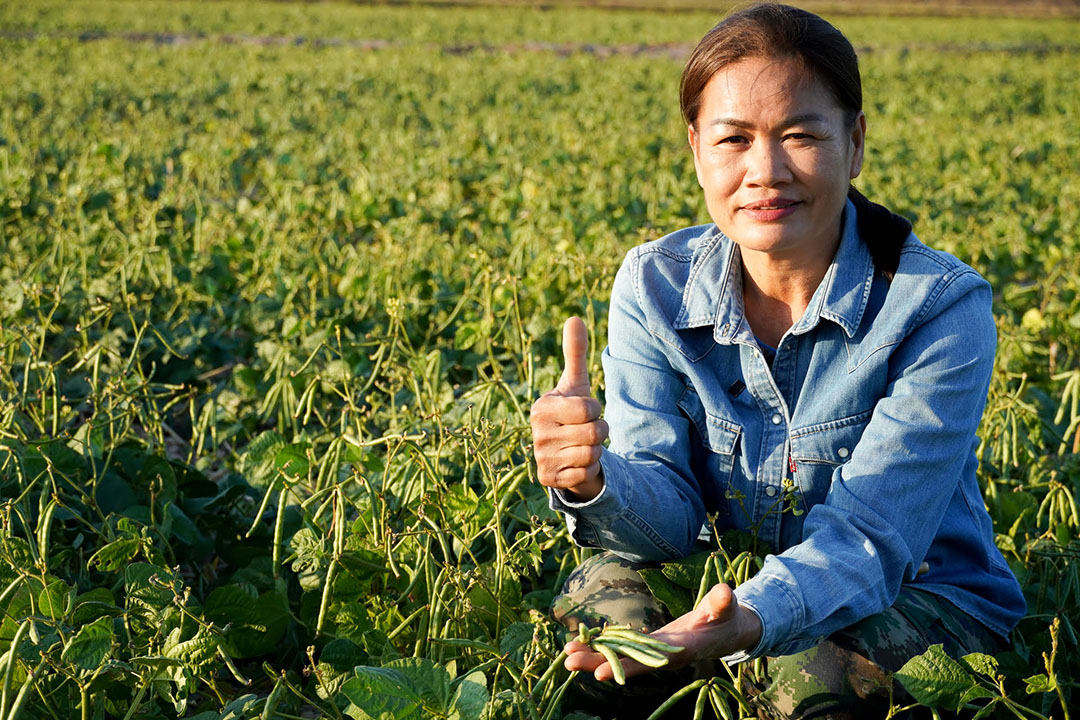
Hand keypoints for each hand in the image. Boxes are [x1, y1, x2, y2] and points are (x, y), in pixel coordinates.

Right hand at [530, 317, 607, 501]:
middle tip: (586, 430)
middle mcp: (536, 433)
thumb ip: (575, 353)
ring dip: (595, 452)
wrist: (563, 453)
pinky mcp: (549, 480)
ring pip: (592, 455)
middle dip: (599, 431)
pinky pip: (585, 474)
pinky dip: (587, 470)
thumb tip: (574, 317)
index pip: (588, 408)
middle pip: (594, 433)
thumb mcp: (575, 384)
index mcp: (541, 407)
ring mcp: (541, 458)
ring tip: (581, 446)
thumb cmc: (571, 413)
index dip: (595, 410)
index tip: (584, 412)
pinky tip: (576, 464)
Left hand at [563, 583, 762, 681]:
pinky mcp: (649, 646)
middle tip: (568, 662)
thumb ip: (721, 602)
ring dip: (593, 656)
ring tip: (566, 656)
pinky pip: (623, 648)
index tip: (599, 673)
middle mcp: (663, 656)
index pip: (647, 660)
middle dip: (597, 663)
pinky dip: (603, 647)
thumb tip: (726, 592)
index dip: (624, 666)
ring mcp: (654, 652)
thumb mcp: (725, 608)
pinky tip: (581, 645)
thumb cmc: (725, 618)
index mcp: (679, 649)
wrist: (725, 631)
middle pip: (626, 662)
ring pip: (620, 657)